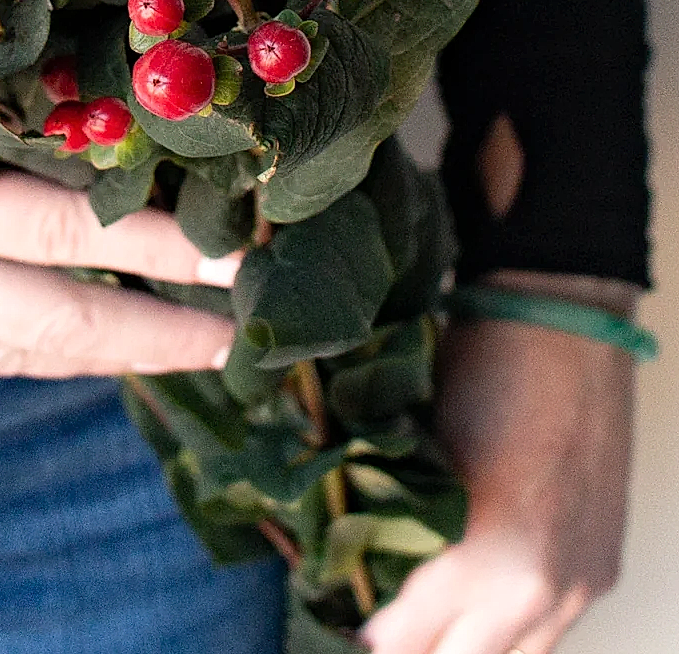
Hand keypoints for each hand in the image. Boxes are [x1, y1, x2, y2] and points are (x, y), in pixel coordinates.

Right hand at [0, 108, 238, 376]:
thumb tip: (39, 67)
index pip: (57, 225)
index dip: (156, 243)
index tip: (246, 247)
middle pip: (46, 323)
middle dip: (155, 333)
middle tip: (255, 329)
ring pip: (1, 354)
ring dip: (95, 352)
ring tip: (184, 345)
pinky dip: (12, 341)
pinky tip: (57, 327)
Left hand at [361, 275, 637, 653]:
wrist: (564, 324)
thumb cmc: (479, 367)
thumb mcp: (417, 444)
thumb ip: (394, 515)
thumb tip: (359, 554)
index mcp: (489, 557)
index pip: (411, 637)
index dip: (372, 633)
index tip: (344, 622)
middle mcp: (542, 588)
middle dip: (417, 648)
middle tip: (376, 628)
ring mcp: (581, 583)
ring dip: (465, 646)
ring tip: (423, 622)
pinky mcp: (602, 568)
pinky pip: (550, 629)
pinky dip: (507, 627)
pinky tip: (471, 606)